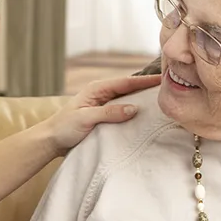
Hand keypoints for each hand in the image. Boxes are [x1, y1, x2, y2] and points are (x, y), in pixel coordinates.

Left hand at [42, 75, 159, 155]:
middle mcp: (102, 95)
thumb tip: (134, 108)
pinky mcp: (104, 118)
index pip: (126, 82)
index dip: (146, 80)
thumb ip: (108, 113)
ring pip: (128, 100)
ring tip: (164, 102)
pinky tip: (146, 118)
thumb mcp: (85, 119)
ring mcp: (104, 106)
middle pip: (130, 89)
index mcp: (97, 89)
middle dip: (148, 88)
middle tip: (170, 88)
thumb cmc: (63, 128)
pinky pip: (123, 112)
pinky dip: (135, 113)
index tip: (164, 79)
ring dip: (143, 101)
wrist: (50, 141)